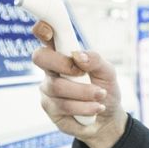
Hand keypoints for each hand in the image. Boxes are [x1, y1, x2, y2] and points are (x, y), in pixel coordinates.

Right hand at [31, 22, 128, 147]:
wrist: (108, 119)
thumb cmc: (105, 89)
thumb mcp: (108, 72)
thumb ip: (95, 60)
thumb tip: (78, 56)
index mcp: (63, 53)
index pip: (46, 35)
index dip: (42, 29)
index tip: (47, 29)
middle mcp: (51, 69)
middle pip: (40, 57)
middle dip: (63, 64)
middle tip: (82, 73)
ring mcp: (48, 89)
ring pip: (57, 87)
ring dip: (84, 93)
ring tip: (100, 97)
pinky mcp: (50, 109)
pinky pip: (63, 106)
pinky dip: (84, 107)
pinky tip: (95, 108)